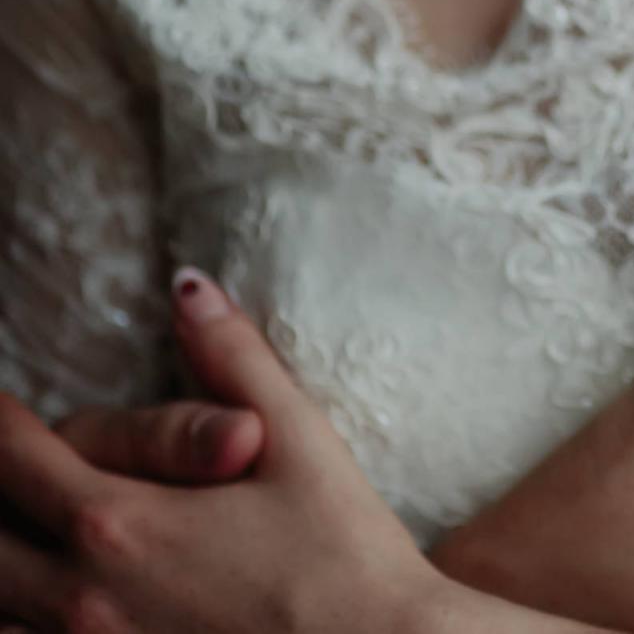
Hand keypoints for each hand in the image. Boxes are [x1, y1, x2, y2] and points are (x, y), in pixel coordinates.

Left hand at [0, 272, 558, 633]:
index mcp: (120, 520)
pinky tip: (57, 603)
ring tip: (30, 534)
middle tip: (17, 464)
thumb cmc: (346, 558)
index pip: (13, 454)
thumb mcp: (302, 442)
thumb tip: (189, 287)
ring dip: (8, 564)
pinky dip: (26, 621)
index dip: (0, 422)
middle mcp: (82, 594)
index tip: (5, 408)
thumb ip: (235, 361)